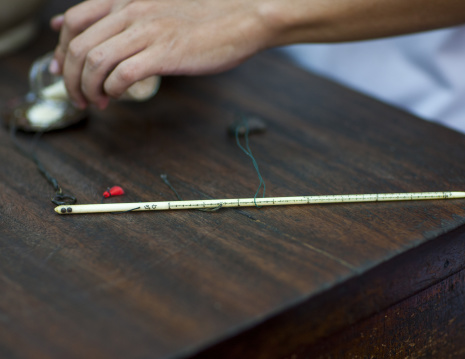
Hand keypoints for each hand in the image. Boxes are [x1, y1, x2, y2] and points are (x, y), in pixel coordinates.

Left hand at [50, 0, 274, 108]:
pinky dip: (112, 90)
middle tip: (77, 97)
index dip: (60, 49)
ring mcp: (148, 32)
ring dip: (87, 88)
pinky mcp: (165, 53)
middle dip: (69, 78)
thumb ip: (129, 20)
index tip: (61, 70)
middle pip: (78, 45)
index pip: (75, 21)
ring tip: (95, 102)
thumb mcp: (160, 11)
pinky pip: (123, 74)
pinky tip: (116, 97)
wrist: (242, 18)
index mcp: (128, 2)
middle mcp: (132, 12)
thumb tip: (106, 37)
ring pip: (95, 61)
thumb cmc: (205, 19)